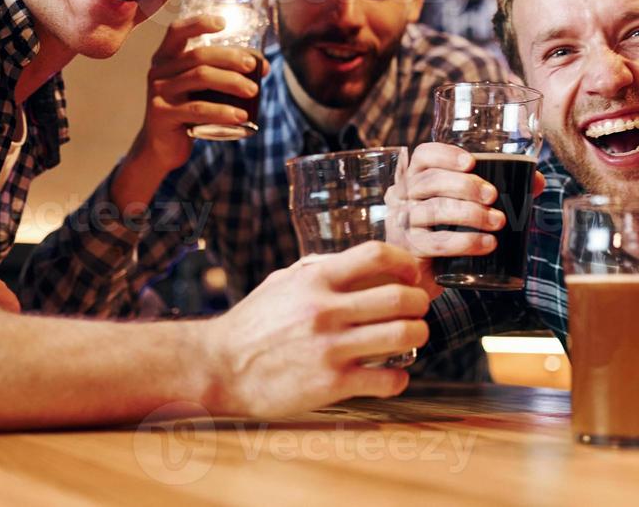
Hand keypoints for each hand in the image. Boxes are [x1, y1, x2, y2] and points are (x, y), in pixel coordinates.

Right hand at [128, 15, 266, 174]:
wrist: (162, 147)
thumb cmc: (188, 110)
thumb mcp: (201, 88)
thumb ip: (223, 73)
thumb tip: (262, 66)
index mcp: (166, 58)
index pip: (177, 31)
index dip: (199, 23)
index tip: (224, 23)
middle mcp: (159, 71)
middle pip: (198, 55)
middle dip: (230, 57)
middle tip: (253, 67)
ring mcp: (159, 93)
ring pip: (200, 77)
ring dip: (231, 82)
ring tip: (253, 91)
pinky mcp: (162, 115)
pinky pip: (197, 109)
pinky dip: (222, 111)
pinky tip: (241, 116)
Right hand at [201, 241, 429, 418]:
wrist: (218, 367)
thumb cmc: (252, 324)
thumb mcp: (282, 282)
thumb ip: (320, 269)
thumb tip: (362, 264)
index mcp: (315, 280)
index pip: (376, 254)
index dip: (405, 261)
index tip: (413, 272)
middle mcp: (326, 310)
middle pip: (400, 296)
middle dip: (420, 302)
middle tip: (419, 308)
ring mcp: (330, 348)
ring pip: (402, 335)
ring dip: (418, 335)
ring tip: (414, 337)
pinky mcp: (331, 384)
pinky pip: (386, 379)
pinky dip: (399, 378)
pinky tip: (393, 375)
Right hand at [386, 143, 546, 297]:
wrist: (421, 274)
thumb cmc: (446, 230)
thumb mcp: (464, 206)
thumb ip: (497, 189)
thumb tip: (536, 181)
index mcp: (415, 178)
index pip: (423, 156)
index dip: (446, 155)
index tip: (471, 163)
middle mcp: (403, 197)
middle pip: (430, 181)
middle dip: (466, 186)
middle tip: (494, 197)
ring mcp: (403, 224)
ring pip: (434, 210)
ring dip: (471, 214)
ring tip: (499, 222)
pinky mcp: (410, 250)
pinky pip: (436, 243)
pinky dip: (465, 242)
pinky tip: (488, 244)